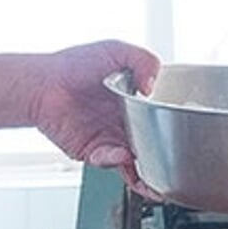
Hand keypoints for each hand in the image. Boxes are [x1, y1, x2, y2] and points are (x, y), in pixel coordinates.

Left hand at [28, 39, 161, 197]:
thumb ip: (144, 60)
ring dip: (148, 173)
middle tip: (176, 163)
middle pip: (153, 145)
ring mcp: (110, 138)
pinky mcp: (93, 151)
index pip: (163, 118)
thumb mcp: (115, 50)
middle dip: (166, 158)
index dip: (174, 127)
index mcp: (135, 101)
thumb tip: (153, 85)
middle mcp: (124, 122)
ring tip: (157, 178)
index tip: (186, 133)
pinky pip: (111, 162)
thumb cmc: (72, 65)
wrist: (41, 85)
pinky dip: (117, 161)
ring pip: (136, 163)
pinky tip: (120, 155)